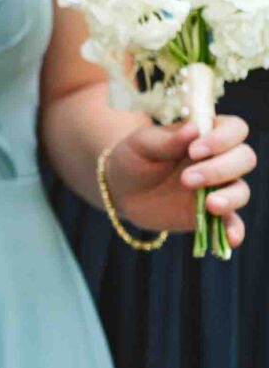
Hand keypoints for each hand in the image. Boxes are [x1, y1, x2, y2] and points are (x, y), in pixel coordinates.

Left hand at [107, 115, 254, 241]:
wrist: (123, 188)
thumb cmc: (134, 157)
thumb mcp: (142, 144)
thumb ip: (168, 139)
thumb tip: (194, 128)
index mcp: (207, 134)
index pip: (235, 129)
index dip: (222, 139)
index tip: (194, 151)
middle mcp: (220, 159)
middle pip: (245, 158)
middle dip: (220, 169)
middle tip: (186, 179)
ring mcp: (219, 187)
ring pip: (241, 190)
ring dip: (230, 197)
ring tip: (208, 205)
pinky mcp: (213, 213)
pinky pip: (233, 222)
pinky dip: (235, 230)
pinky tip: (230, 239)